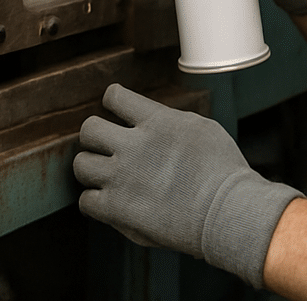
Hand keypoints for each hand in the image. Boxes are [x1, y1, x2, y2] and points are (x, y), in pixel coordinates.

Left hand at [74, 84, 301, 286]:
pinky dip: (95, 201)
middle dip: (95, 136)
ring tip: (104, 174)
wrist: (226, 211)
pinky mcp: (117, 209)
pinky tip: (109, 200)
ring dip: (91, 168)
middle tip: (106, 145)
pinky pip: (86, 201)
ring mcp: (121, 177)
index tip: (116, 110)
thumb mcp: (202, 127)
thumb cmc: (222, 170)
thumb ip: (170, 121)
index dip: (113, 101)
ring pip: (81, 164)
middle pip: (89, 129)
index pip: (115, 97)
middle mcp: (133, 145)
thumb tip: (153, 122)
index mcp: (155, 121)